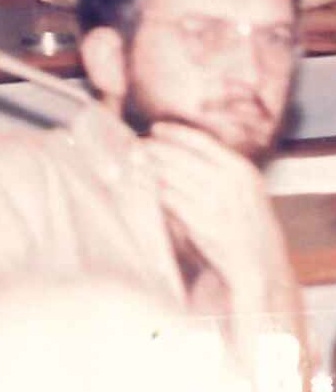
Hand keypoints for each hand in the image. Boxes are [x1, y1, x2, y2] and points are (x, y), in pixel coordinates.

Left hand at [144, 121, 293, 315]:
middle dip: (152, 150)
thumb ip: (217, 169)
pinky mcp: (197, 221)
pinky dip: (151, 191)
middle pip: (178, 156)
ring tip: (131, 165)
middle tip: (133, 147)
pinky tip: (140, 187)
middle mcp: (227, 182)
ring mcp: (212, 201)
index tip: (155, 129)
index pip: (201, 141)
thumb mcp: (245, 190)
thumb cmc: (248, 225)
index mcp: (241, 169)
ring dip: (146, 169)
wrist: (260, 263)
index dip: (175, 133)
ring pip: (167, 176)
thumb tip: (176, 149)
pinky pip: (165, 199)